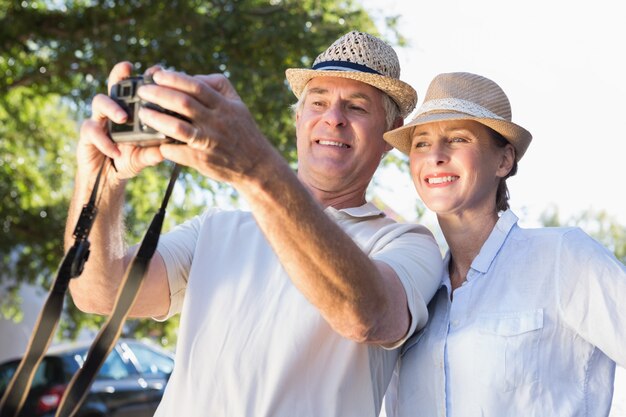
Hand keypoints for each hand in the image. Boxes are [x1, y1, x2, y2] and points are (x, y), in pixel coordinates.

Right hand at [77, 62, 164, 181]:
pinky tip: (115, 151)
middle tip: (128, 68)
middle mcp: (114, 111)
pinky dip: (105, 142)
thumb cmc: (127, 160)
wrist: (107, 178)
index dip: (145, 78)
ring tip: (123, 118)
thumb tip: (165, 152)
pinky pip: (93, 131)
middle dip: (119, 74)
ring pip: (99, 101)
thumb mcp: (143, 157)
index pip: (137, 91)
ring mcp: (99, 119)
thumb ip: (152, 154)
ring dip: (112, 107)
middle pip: (114, 86)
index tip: (157, 70)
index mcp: (130, 112)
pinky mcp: (87, 133)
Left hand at [135, 70, 275, 184]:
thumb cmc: (243, 131)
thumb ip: (217, 86)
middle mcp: (216, 122)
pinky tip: (152, 140)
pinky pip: (177, 151)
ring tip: (143, 113)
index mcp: (224, 106)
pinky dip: (163, 145)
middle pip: (183, 104)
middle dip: (159, 95)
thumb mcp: (237, 104)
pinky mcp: (201, 160)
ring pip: (177, 127)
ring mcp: (208, 142)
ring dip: (156, 119)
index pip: (196, 87)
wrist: (256, 165)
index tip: (157, 75)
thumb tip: (192, 76)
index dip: (175, 79)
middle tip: (142, 91)